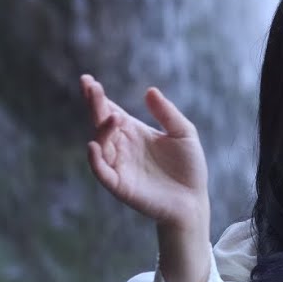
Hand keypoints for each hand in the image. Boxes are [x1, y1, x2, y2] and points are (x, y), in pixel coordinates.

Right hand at [80, 74, 208, 234]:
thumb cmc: (188, 167)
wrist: (193, 200)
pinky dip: (95, 160)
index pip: (110, 110)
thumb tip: (149, 90)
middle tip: (90, 87)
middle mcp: (121, 147)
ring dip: (102, 130)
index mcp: (133, 132)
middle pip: (101, 123)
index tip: (88, 80)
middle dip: (94, 105)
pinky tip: (94, 145)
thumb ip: (167, 113)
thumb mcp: (183, 133)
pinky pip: (101, 172)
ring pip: (100, 145)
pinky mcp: (120, 186)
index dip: (98, 97)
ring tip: (112, 117)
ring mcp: (119, 166)